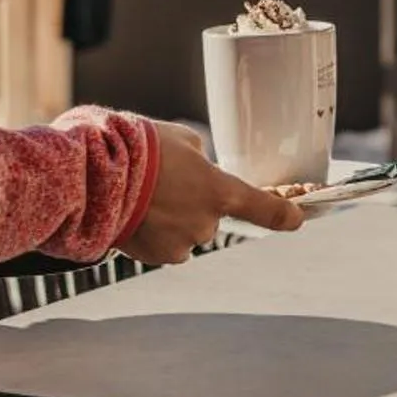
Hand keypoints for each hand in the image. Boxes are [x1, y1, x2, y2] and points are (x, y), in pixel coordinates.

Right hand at [118, 123, 302, 267]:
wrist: (98, 177)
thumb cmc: (140, 150)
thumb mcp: (182, 139)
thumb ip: (201, 159)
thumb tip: (198, 169)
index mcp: (220, 191)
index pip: (267, 209)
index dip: (285, 213)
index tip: (298, 218)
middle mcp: (206, 224)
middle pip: (210, 215)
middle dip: (192, 201)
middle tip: (164, 182)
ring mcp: (181, 244)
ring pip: (185, 231)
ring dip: (171, 217)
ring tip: (143, 196)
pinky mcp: (157, 257)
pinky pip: (165, 244)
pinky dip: (154, 232)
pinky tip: (135, 213)